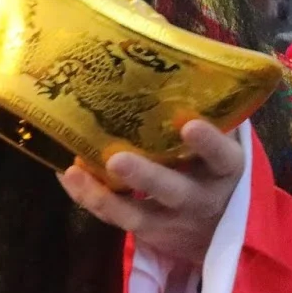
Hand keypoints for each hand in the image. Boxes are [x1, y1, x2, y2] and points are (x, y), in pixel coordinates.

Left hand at [57, 121, 243, 265]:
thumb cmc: (212, 167)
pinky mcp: (145, 232)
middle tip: (117, 160)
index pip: (222, 157)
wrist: (218, 228)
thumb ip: (210, 112)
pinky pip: (112, 218)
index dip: (208, 144)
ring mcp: (171, 220)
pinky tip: (67, 175)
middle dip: (145, 176)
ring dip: (103, 196)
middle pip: (173, 190)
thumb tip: (188, 61)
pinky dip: (88, 197)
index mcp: (224, 169)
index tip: (189, 125)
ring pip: (136, 215)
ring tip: (74, 172)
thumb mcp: (222, 145)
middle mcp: (199, 197)